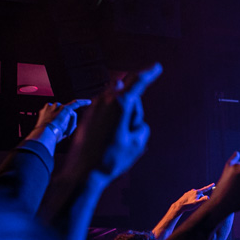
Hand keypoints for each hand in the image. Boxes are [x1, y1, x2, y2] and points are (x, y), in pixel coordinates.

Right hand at [35, 99, 91, 142]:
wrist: (44, 133)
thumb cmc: (47, 135)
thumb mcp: (51, 130)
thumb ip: (59, 127)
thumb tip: (72, 127)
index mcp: (44, 111)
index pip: (55, 114)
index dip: (59, 120)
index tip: (60, 125)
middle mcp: (50, 106)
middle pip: (63, 114)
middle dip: (66, 124)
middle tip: (64, 134)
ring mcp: (58, 106)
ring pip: (69, 116)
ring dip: (70, 125)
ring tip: (66, 133)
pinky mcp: (66, 109)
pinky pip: (76, 104)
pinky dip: (83, 103)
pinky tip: (89, 102)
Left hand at [69, 63, 160, 180]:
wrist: (82, 172)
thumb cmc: (111, 159)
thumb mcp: (138, 144)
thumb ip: (140, 124)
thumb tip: (131, 119)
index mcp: (120, 104)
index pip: (138, 82)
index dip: (149, 74)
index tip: (156, 67)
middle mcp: (105, 100)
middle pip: (129, 95)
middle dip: (134, 110)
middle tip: (130, 134)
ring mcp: (94, 107)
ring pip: (117, 104)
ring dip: (123, 117)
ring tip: (117, 142)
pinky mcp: (87, 116)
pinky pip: (107, 113)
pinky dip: (113, 122)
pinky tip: (108, 141)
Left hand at [174, 183, 216, 212]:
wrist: (180, 205)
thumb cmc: (189, 205)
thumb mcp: (198, 203)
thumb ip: (203, 200)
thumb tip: (208, 197)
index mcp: (197, 192)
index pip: (205, 189)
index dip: (209, 187)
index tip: (213, 184)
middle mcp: (193, 191)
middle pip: (200, 194)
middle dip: (201, 198)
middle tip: (198, 204)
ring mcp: (189, 192)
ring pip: (196, 195)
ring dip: (196, 199)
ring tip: (192, 204)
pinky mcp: (186, 194)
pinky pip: (191, 196)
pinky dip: (192, 199)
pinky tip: (189, 203)